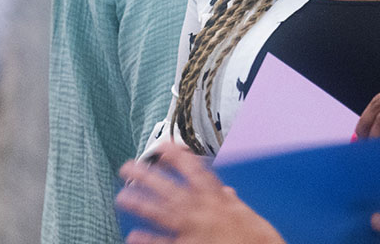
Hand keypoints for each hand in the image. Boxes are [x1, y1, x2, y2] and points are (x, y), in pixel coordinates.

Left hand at [117, 141, 284, 243]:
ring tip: (122, 196)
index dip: (176, 155)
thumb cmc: (257, 239)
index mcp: (217, 198)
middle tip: (128, 166)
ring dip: (140, 203)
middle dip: (147, 175)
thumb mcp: (248, 214)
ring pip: (161, 213)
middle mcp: (202, 210)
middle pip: (169, 188)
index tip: (161, 145)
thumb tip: (227, 192)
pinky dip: (147, 240)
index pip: (194, 169)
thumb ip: (232, 201)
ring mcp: (192, 231)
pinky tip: (133, 236)